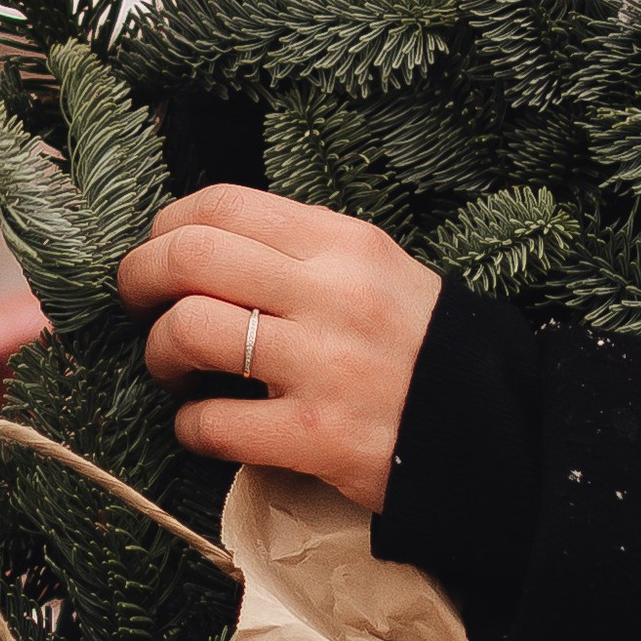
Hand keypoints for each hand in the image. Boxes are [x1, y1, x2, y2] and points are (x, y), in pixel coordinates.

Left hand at [117, 184, 441, 512]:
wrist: (502, 432)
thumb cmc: (425, 348)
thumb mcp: (381, 271)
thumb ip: (304, 252)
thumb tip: (207, 245)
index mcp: (345, 243)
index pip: (225, 204)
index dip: (168, 226)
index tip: (158, 252)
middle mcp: (332, 293)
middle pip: (190, 256)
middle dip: (140, 278)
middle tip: (138, 305)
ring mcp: (324, 366)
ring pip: (191, 330)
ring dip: (159, 351)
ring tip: (172, 369)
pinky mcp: (317, 436)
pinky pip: (214, 423)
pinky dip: (190, 426)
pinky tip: (203, 426)